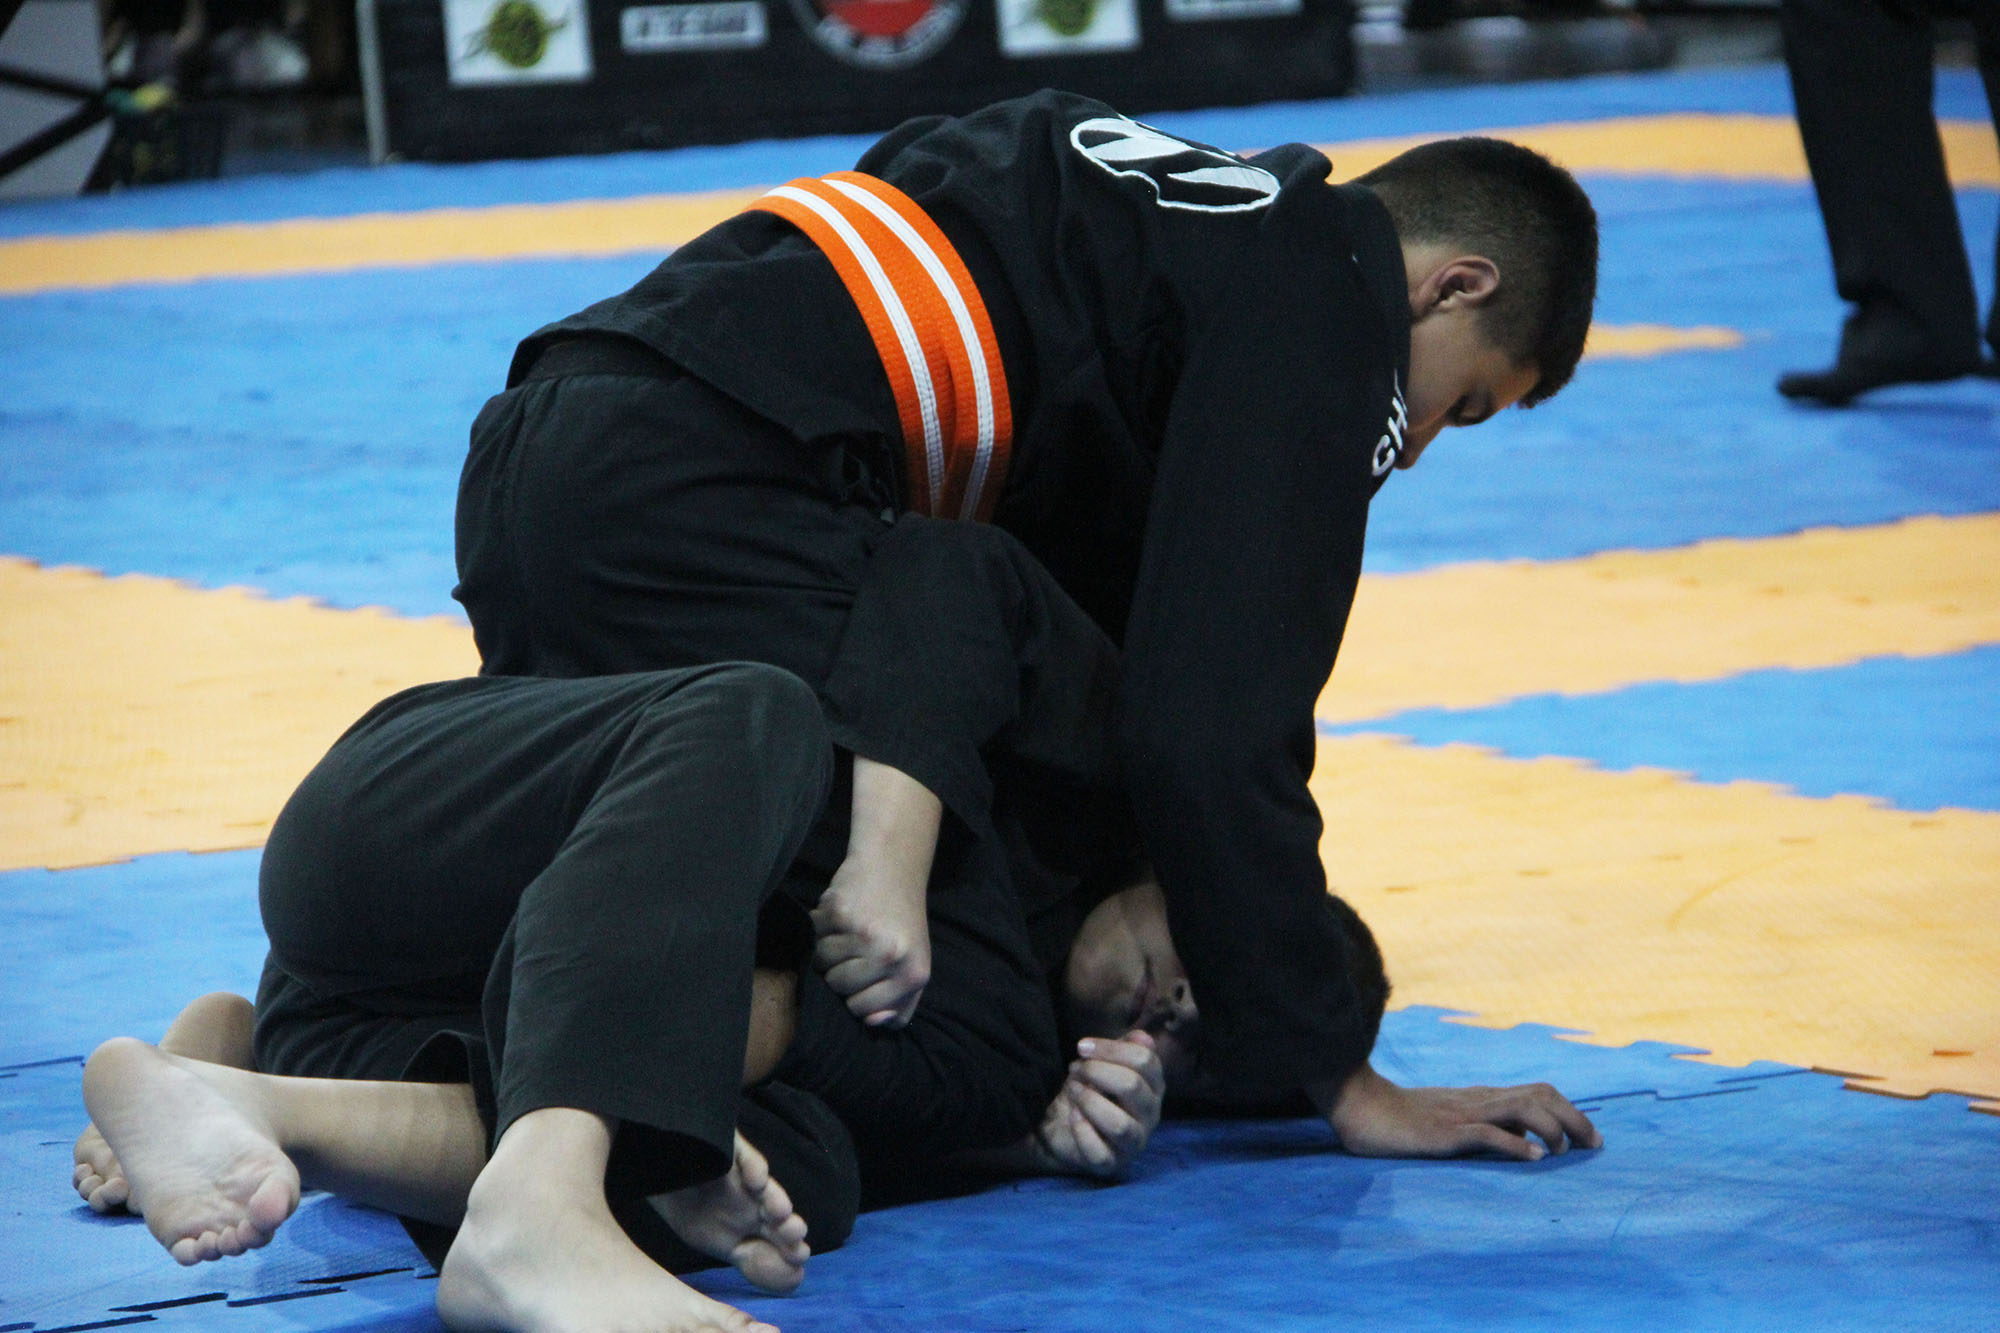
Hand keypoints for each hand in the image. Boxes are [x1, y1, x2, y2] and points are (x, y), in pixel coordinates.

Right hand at [811, 756, 940, 1027]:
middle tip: (859, 946)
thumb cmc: (902, 924)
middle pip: (838, 987)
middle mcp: (891, 955)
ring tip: (850, 930)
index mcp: (913, 975)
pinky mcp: (840, 911)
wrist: (893, 866)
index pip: (863, 1011)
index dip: (856, 996)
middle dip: (840, 970)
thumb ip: (900, 1003)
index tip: (867, 975)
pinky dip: (820, 925)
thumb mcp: (914, 967)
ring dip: (827, 948)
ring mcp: (864, 933)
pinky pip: (813, 936)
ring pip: (821, 963)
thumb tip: (874, 1023)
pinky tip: (841, 914)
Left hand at [1029, 1031, 1165, 1177]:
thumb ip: (1124, 1047)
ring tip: (1073, 1091)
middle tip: (1075, 1069)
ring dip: (1089, 1101)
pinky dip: (1082, 1130)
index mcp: (1153, 1086)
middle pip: (1132, 1086)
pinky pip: (1100, 1152)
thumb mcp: (1106, 1062)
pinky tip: (1072, 1115)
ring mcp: (1133, 1142)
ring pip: (1120, 1124)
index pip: (1145, 1060)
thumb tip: (1142, 1037)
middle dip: (1097, 1071)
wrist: (1062, 1123)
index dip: (1111, 1048)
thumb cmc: (1090, 1089)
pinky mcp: (1111, 1163)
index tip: (1082, 1046)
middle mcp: (1150, 1115)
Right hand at [1310, 1062, 1601, 1161]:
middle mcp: (1480, 1100)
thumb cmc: (1403, 1117)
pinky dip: (1515, 1145)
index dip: (1572, 1111)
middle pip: (1541, 1095)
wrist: (1359, 1104)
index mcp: (1483, 1097)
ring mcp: (1463, 1114)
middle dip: (1574, 1118)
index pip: (1540, 1092)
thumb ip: (1488, 1127)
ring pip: (1522, 1109)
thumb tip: (1528, 1145)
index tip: (1591, 1138)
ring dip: (1551, 1129)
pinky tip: (1533, 1159)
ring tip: (1563, 1153)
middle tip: (1594, 1146)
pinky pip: (1487, 1134)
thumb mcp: (1452, 1119)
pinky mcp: (1445, 1132)